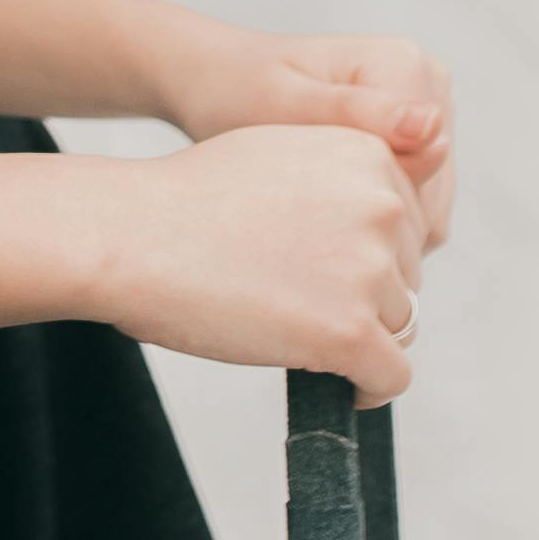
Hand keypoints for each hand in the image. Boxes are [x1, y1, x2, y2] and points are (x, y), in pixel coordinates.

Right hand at [83, 122, 429, 399]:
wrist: (131, 235)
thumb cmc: (188, 199)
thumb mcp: (281, 151)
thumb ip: (343, 177)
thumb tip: (390, 220)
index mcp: (369, 153)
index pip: (407, 224)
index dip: (367, 255)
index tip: (326, 272)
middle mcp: (381, 205)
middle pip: (407, 275)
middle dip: (365, 295)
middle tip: (299, 302)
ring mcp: (369, 269)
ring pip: (401, 325)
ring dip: (359, 336)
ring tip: (300, 333)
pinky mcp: (351, 331)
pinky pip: (392, 376)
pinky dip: (370, 388)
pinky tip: (341, 385)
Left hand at [153, 25, 452, 252]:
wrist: (216, 79)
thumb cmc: (236, 89)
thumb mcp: (285, 104)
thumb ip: (360, 116)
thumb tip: (434, 129)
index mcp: (405, 65)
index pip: (428, 170)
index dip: (378, 213)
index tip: (315, 218)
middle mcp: (427, 81)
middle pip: (434, 188)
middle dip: (380, 221)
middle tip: (309, 226)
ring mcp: (424, 108)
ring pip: (427, 202)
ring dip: (378, 223)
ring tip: (314, 215)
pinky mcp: (413, 135)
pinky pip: (414, 199)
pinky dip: (375, 216)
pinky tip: (328, 211)